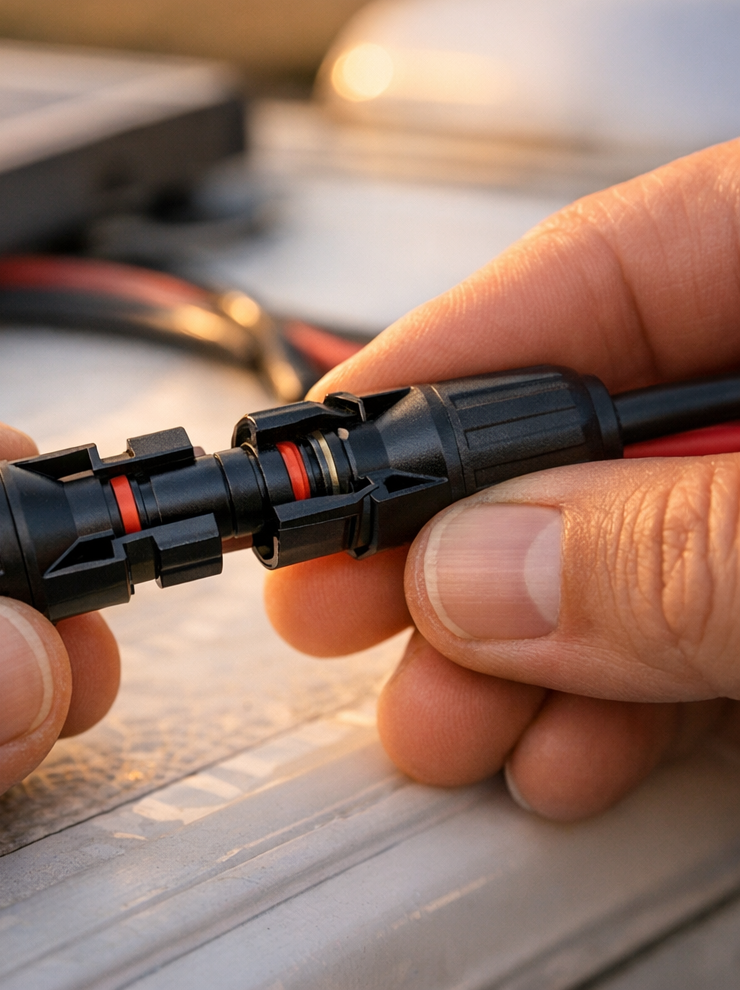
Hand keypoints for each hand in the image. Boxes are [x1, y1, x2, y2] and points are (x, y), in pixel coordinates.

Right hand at [266, 139, 739, 822]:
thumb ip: (686, 553)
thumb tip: (482, 577)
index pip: (592, 272)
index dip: (437, 366)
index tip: (321, 456)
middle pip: (583, 431)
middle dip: (451, 544)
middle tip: (340, 613)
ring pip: (626, 551)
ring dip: (517, 654)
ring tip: (440, 725)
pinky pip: (701, 629)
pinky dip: (623, 701)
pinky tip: (566, 751)